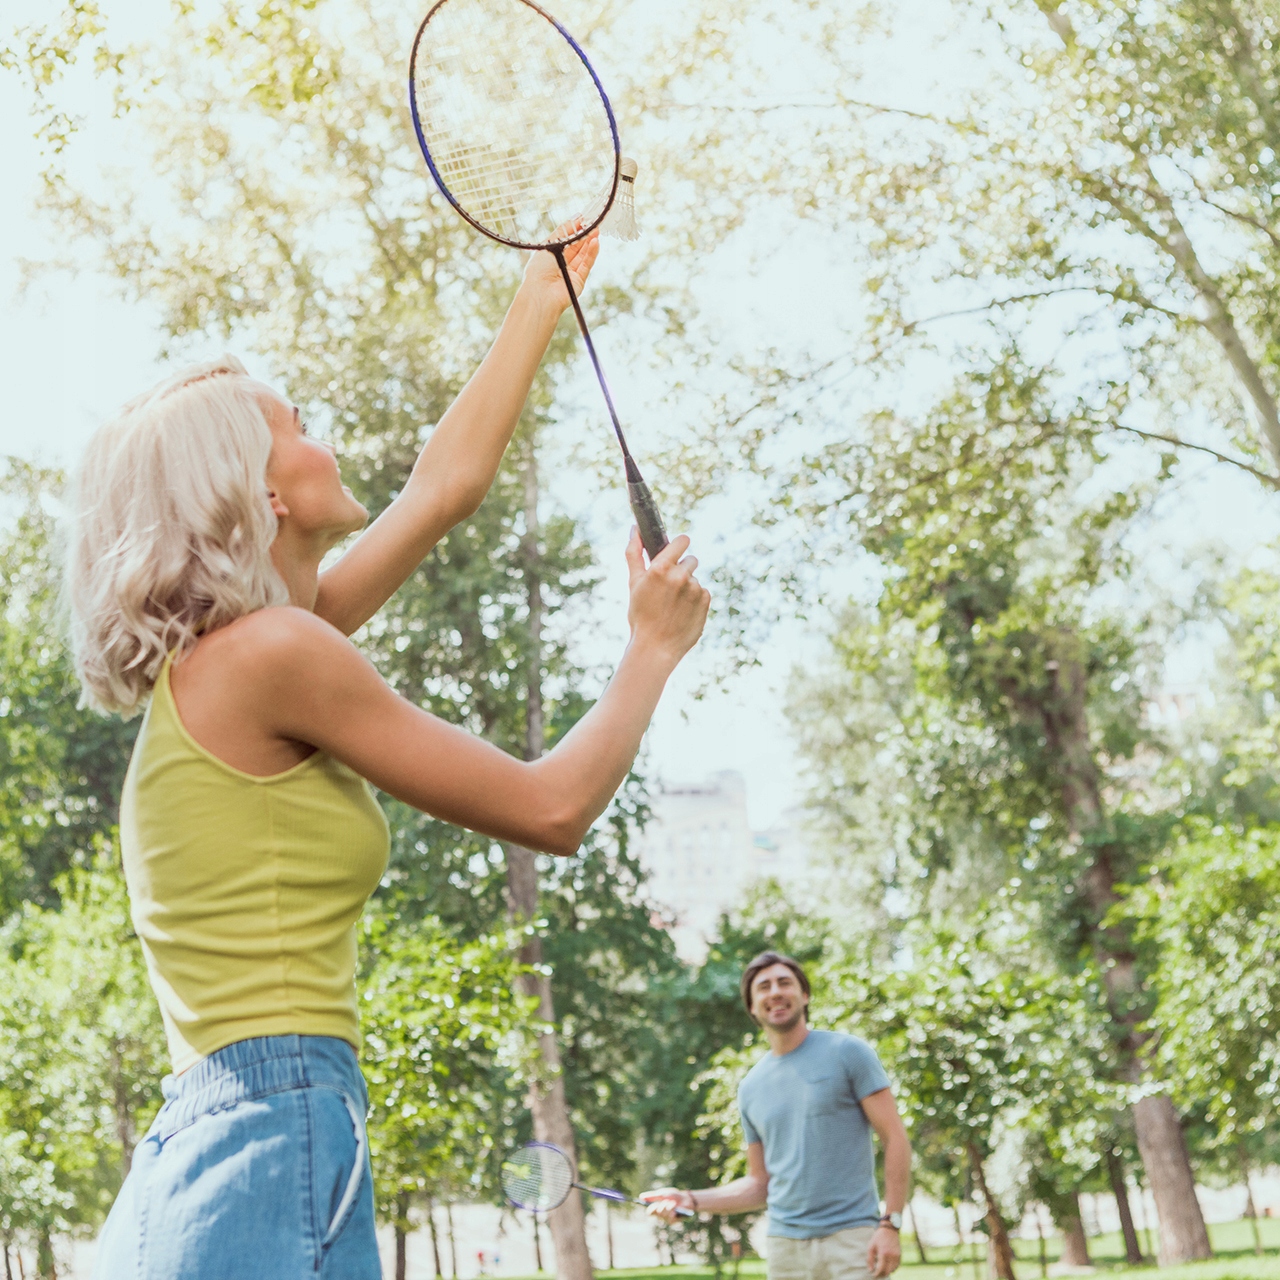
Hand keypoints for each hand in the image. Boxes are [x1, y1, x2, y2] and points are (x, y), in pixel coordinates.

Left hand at [521, 220, 599, 313]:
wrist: (541, 294)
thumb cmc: (539, 269)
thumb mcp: (549, 244)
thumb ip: (563, 232)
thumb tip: (576, 219)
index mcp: (550, 254)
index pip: (564, 239)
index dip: (574, 229)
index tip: (583, 219)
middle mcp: (560, 263)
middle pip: (575, 246)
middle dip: (584, 234)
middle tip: (593, 223)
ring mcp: (570, 272)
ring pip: (583, 255)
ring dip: (590, 242)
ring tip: (597, 230)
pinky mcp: (579, 280)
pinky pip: (587, 264)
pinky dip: (592, 253)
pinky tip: (596, 243)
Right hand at [625, 531, 709, 664]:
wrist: (655, 648)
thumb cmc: (640, 614)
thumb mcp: (634, 583)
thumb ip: (634, 553)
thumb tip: (635, 529)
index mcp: (661, 567)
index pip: (683, 540)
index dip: (680, 546)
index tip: (676, 552)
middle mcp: (681, 575)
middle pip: (691, 560)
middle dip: (681, 570)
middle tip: (668, 589)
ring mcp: (695, 589)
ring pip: (695, 579)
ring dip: (687, 587)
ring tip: (673, 605)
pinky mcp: (706, 601)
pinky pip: (703, 592)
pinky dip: (695, 600)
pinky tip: (683, 612)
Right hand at [639, 1187, 693, 1222]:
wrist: (686, 1198)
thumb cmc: (673, 1196)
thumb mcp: (662, 1194)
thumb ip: (652, 1196)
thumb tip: (640, 1196)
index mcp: (656, 1208)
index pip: (649, 1212)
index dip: (648, 1208)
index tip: (650, 1204)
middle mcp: (660, 1215)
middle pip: (655, 1213)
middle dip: (660, 1206)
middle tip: (665, 1201)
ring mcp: (666, 1219)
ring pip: (662, 1215)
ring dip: (667, 1207)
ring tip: (672, 1202)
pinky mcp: (673, 1221)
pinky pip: (669, 1218)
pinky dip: (671, 1210)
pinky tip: (675, 1207)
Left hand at [867, 1226, 900, 1276]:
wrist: (889, 1230)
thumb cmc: (878, 1237)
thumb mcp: (871, 1246)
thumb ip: (870, 1259)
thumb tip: (870, 1270)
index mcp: (883, 1253)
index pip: (881, 1269)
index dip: (877, 1274)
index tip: (873, 1275)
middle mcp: (891, 1255)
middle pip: (887, 1271)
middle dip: (882, 1274)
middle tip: (877, 1274)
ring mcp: (897, 1256)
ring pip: (893, 1270)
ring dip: (887, 1272)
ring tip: (882, 1271)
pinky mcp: (900, 1255)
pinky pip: (897, 1266)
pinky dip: (892, 1269)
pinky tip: (887, 1267)